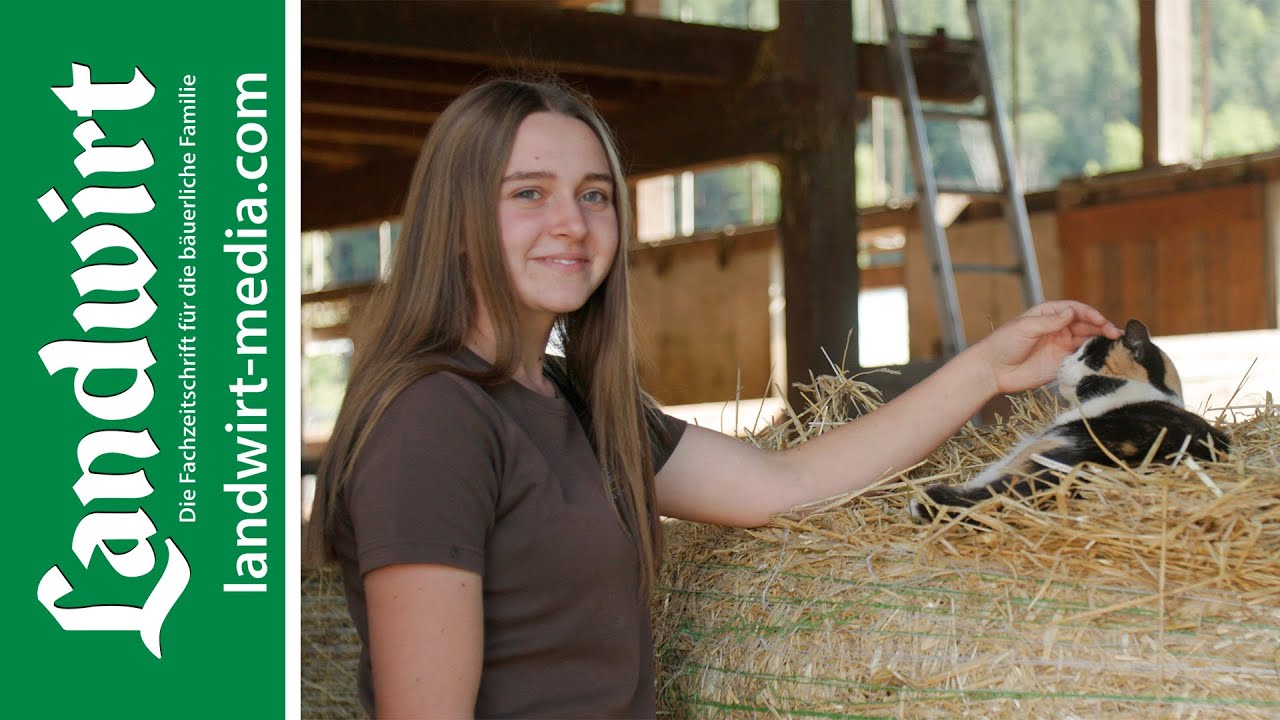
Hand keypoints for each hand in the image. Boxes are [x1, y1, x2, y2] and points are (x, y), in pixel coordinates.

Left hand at [968, 301, 1121, 393]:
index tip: (1101, 321)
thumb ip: (1049, 322)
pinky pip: (1081, 358)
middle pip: (1086, 325)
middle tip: (1115, 334)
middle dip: (1102, 327)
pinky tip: (1105, 358)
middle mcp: (1058, 328)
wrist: (993, 370)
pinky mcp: (1061, 363)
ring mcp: (1060, 345)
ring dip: (1102, 341)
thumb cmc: (1003, 344)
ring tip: (1117, 345)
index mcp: (1049, 314)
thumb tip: (1072, 312)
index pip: (1076, 310)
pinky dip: (1094, 356)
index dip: (1090, 314)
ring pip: (1087, 340)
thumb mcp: (1025, 328)